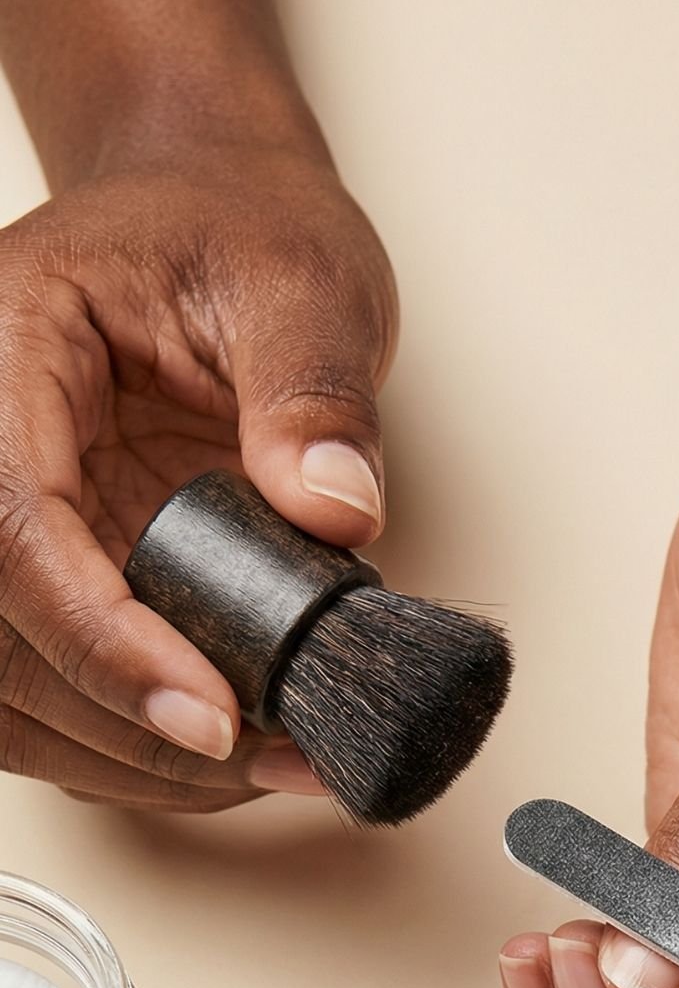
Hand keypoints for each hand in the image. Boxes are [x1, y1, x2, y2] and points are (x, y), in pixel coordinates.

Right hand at [0, 144, 396, 808]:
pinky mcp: (38, 578)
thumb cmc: (236, 230)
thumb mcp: (301, 279)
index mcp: (4, 350)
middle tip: (275, 756)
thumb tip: (335, 511)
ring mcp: (1, 522)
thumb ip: (313, 391)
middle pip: (0, 635)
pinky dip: (129, 750)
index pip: (13, 526)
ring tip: (269, 765)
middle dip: (132, 723)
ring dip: (129, 758)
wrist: (212, 222)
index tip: (211, 715)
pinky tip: (224, 758)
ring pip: (8, 692)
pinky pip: (45, 696)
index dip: (105, 641)